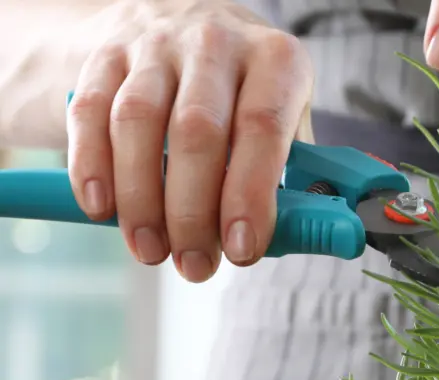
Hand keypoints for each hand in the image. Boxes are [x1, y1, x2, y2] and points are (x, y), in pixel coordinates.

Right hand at [67, 0, 314, 282]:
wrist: (179, 25)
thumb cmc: (245, 94)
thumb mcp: (285, 119)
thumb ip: (297, 176)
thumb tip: (317, 235)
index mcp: (275, 61)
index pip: (262, 129)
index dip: (250, 195)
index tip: (242, 249)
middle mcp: (216, 44)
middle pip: (196, 131)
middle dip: (193, 212)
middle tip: (195, 265)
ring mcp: (156, 45)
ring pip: (137, 123)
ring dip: (141, 200)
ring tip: (152, 250)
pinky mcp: (106, 55)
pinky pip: (91, 113)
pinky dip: (93, 167)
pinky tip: (104, 210)